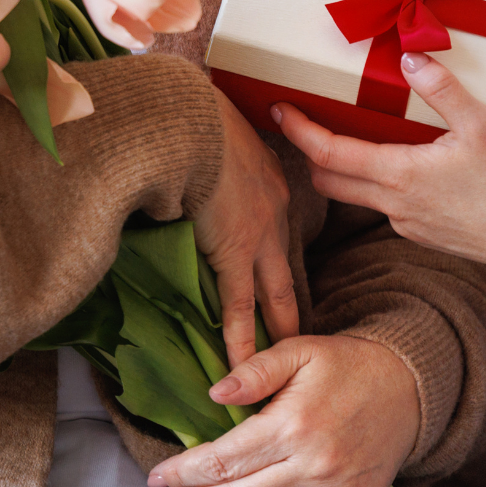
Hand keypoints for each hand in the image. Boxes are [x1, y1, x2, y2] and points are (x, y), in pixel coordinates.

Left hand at [148, 334, 419, 486]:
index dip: (185, 471)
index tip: (158, 474)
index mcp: (294, 425)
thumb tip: (213, 394)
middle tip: (183, 482)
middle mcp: (314, 470)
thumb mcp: (297, 350)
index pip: (224, 460)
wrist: (405, 391)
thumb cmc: (343, 366)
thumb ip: (253, 369)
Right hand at [193, 89, 298, 366]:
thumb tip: (186, 163)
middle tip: (299, 343)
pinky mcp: (233, 252)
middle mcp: (273, 215)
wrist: (193, 118)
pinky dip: (240, 341)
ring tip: (278, 370)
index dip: (277, 262)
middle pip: (286, 274)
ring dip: (275, 335)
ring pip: (272, 298)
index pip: (277, 233)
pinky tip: (240, 369)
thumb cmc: (195, 115)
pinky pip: (238, 308)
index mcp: (269, 183)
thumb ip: (210, 157)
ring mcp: (258, 237)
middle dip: (291, 311)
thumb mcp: (215, 132)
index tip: (279, 284)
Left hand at [274, 53, 485, 277]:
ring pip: (351, 194)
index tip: (278, 109)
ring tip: (342, 134)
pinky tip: (392, 162)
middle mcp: (391, 203)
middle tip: (301, 119)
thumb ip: (443, 89)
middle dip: (307, 150)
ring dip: (337, 167)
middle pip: (326, 179)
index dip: (297, 131)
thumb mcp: (482, 126)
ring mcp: (403, 222)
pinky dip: (370, 182)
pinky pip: (380, 205)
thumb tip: (409, 57)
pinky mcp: (418, 232)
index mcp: (398, 174)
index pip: (327, 154)